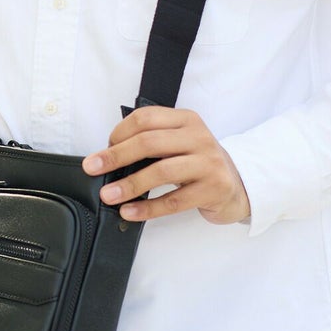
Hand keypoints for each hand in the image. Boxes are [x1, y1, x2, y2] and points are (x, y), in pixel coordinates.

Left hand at [82, 107, 250, 224]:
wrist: (238, 186)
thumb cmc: (196, 164)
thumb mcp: (177, 144)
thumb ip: (149, 144)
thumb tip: (107, 159)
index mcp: (185, 120)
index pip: (145, 118)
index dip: (119, 134)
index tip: (102, 151)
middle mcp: (199, 137)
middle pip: (149, 142)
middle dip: (116, 157)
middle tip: (92, 169)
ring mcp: (208, 163)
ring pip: (161, 172)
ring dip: (129, 184)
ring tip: (108, 196)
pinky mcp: (214, 188)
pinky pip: (173, 201)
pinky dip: (147, 208)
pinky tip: (129, 212)